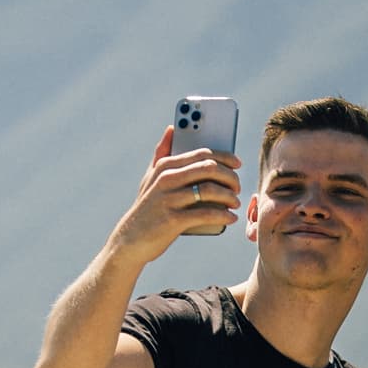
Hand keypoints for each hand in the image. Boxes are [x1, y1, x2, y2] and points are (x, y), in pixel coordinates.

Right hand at [108, 127, 241, 262]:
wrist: (131, 239)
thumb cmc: (147, 207)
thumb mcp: (150, 177)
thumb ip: (161, 152)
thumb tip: (172, 128)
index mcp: (165, 166)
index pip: (203, 154)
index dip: (225, 157)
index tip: (237, 164)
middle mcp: (166, 179)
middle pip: (209, 169)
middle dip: (230, 177)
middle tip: (237, 187)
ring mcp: (169, 199)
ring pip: (210, 190)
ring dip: (229, 197)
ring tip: (235, 203)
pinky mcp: (173, 220)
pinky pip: (206, 214)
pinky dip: (223, 216)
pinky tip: (230, 218)